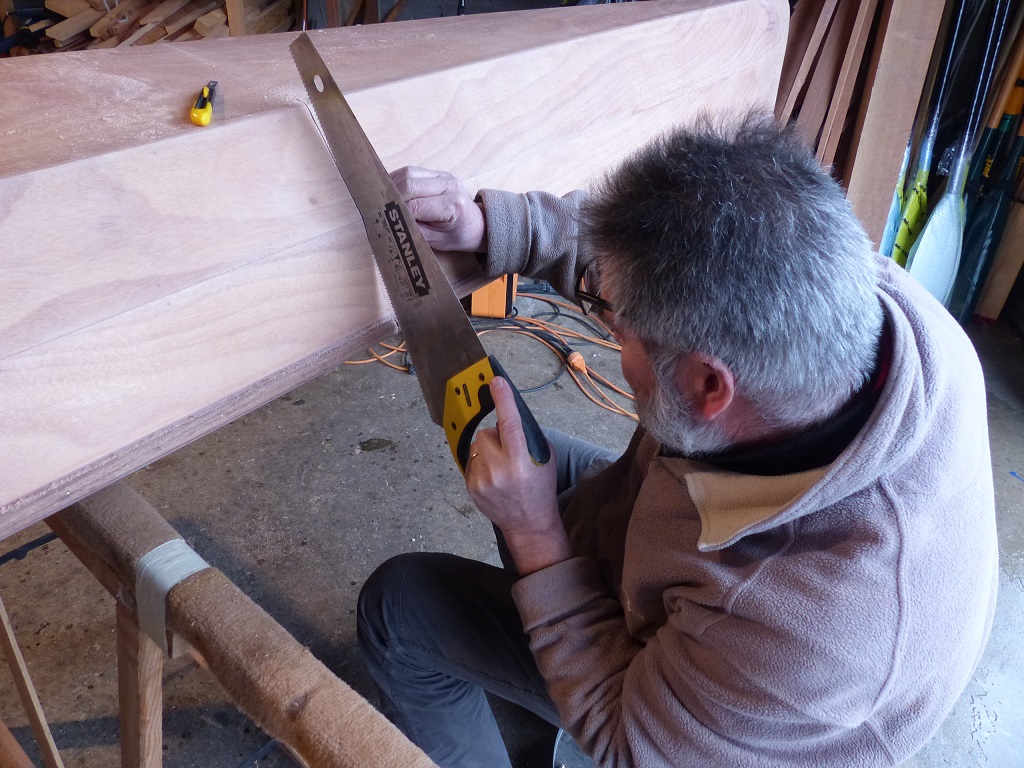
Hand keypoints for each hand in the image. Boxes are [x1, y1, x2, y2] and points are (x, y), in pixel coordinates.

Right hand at [390, 166, 485, 252]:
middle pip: (409, 183)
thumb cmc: (458, 236)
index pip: (415, 206)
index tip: (383, 219)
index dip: (396, 212)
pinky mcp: (437, 172)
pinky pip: (411, 171)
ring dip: (392, 185)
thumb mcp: (437, 242)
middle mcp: (448, 185)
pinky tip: (392, 192)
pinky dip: (398, 180)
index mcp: (452, 206)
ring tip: (384, 200)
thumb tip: (390, 223)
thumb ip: (415, 231)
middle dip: (391, 196)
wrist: (478, 224)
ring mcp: (443, 176)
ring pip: (408, 172)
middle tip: (379, 209)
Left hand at [466, 377, 569, 574]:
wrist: (528, 524)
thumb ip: (528, 436)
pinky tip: (493, 476)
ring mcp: (482, 480)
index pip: (510, 424)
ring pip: (477, 445)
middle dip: (496, 435)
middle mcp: (500, 470)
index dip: (503, 400)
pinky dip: (481, 462)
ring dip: (487, 448)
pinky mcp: (471, 487)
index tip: (496, 381)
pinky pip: (471, 460)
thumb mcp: (545, 458)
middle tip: (508, 450)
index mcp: (521, 461)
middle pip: (487, 433)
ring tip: (501, 466)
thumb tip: (510, 413)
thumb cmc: (540, 488)